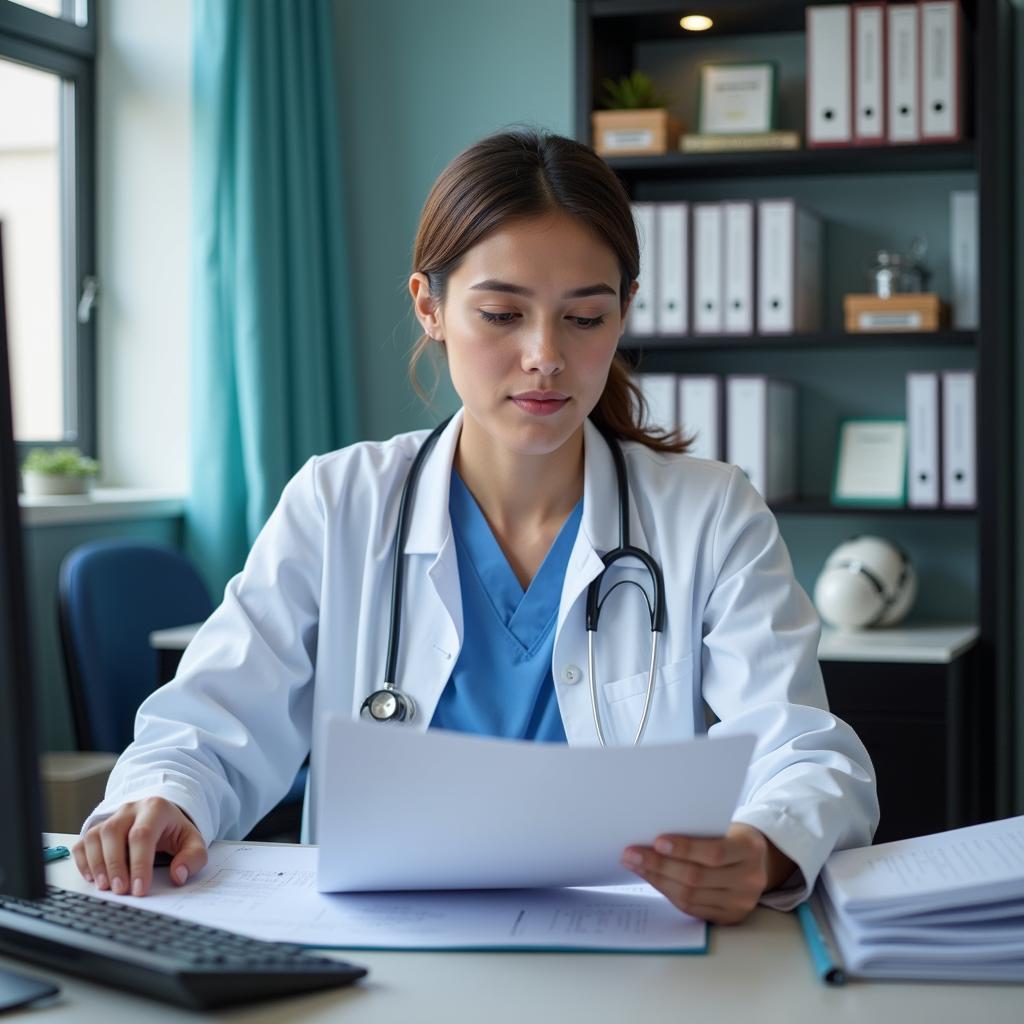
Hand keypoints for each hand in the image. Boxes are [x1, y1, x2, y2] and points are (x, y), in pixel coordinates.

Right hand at [72, 797, 207, 897]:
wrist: (162, 818)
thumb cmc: (175, 832)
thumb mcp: (193, 841)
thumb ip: (193, 857)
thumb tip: (178, 875)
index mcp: (156, 808)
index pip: (142, 834)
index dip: (139, 863)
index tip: (139, 889)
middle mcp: (130, 809)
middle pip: (114, 832)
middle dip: (115, 865)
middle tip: (120, 890)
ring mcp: (111, 817)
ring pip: (95, 836)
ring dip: (97, 864)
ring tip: (105, 887)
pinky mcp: (97, 828)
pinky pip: (83, 842)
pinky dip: (83, 861)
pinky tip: (92, 878)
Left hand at [621, 823, 795, 924]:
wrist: (757, 861)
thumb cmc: (730, 836)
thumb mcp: (723, 826)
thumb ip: (698, 831)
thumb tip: (652, 834)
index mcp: (750, 849)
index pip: (715, 852)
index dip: (685, 848)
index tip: (657, 841)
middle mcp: (750, 879)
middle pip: (697, 877)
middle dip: (659, 865)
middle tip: (631, 854)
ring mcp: (741, 903)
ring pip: (690, 895)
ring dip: (657, 879)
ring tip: (634, 865)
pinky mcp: (729, 917)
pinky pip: (691, 908)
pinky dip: (667, 892)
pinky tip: (651, 878)